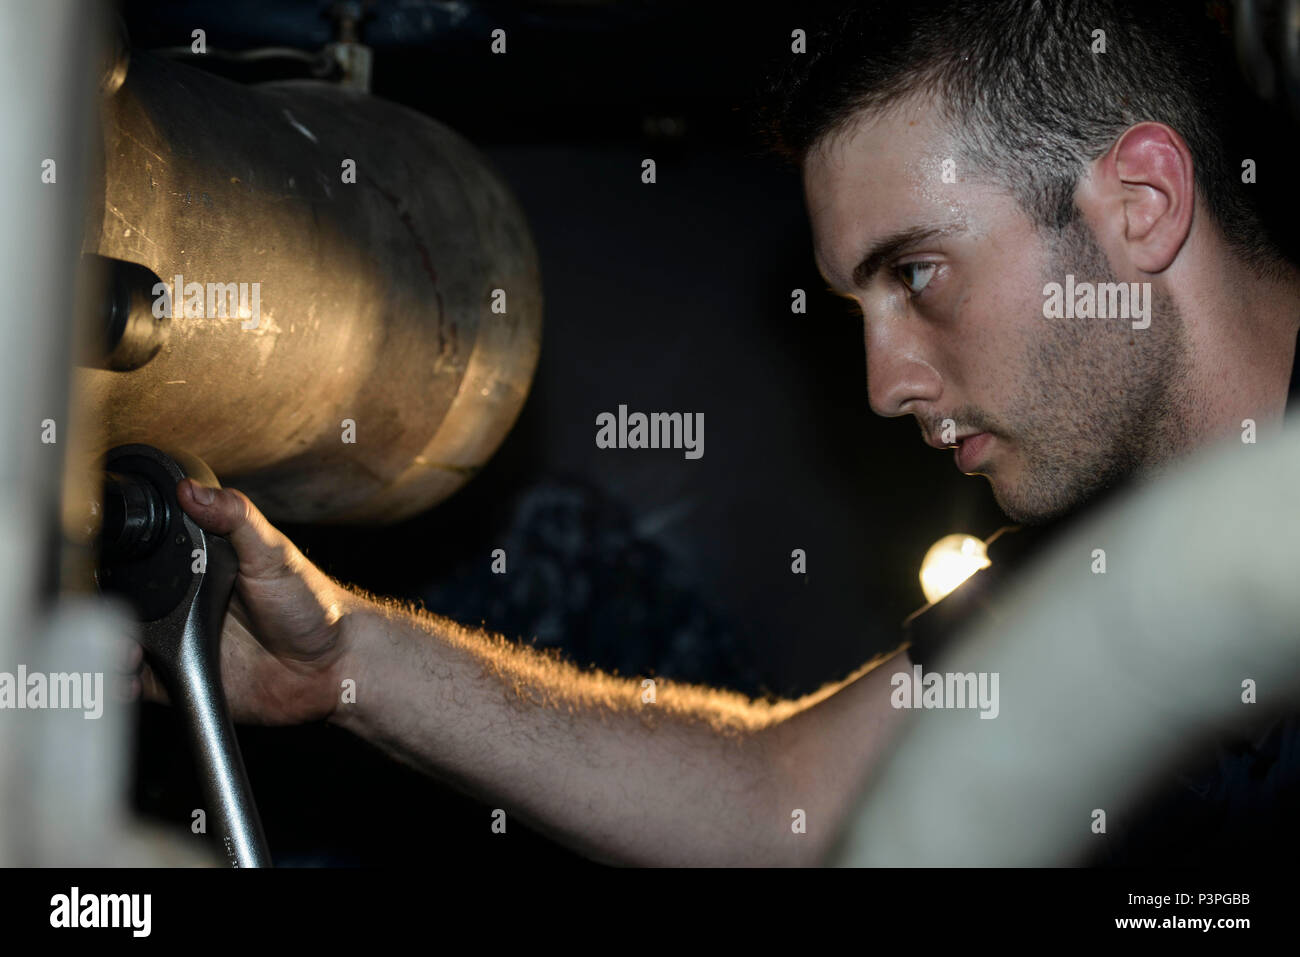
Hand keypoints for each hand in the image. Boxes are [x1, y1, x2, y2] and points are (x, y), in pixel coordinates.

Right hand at [129, 479, 356, 724]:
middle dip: (107, 610)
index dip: (121, 562)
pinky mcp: (185, 676)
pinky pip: (142, 682)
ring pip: (126, 642)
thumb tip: (192, 489)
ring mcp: (183, 638)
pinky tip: (126, 677)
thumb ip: (235, 519)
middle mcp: (184, 601)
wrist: (333, 666)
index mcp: (199, 565)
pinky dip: (124, 682)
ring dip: (112, 646)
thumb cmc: (312, 604)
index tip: (106, 566)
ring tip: (123, 649)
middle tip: (108, 617)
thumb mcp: (274, 553)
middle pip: (126, 601)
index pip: (145, 557)